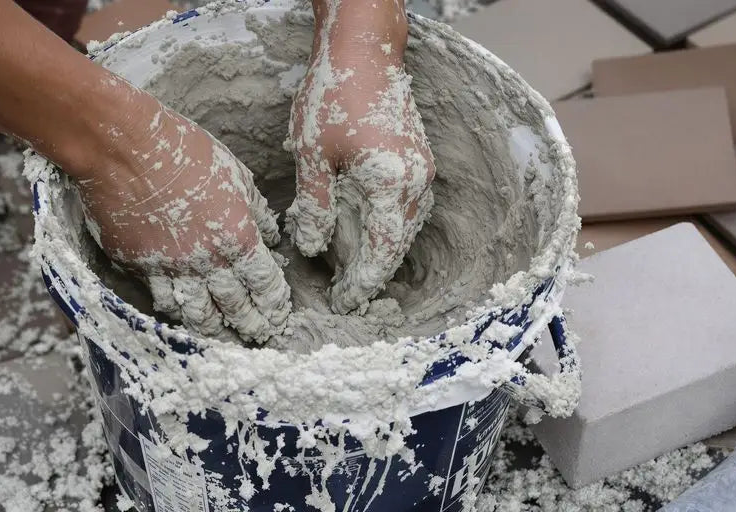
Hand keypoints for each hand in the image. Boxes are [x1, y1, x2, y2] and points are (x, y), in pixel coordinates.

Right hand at [76, 90, 290, 342]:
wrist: (123, 148)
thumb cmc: (183, 151)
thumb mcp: (234, 173)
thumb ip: (255, 208)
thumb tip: (270, 233)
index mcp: (236, 238)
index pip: (262, 283)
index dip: (273, 303)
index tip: (278, 314)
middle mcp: (205, 262)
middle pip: (232, 307)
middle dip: (249, 325)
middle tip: (257, 335)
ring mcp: (168, 268)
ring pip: (194, 313)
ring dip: (211, 328)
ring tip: (220, 336)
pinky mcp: (136, 266)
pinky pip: (157, 297)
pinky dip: (171, 309)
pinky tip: (179, 314)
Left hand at [286, 0, 434, 313]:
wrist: (365, 50)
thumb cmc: (335, 94)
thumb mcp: (313, 154)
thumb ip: (316, 206)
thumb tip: (313, 247)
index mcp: (391, 184)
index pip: (381, 251)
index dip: (362, 282)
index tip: (343, 304)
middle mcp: (416, 182)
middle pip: (399, 245)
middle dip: (374, 274)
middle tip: (347, 296)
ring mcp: (422, 170)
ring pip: (406, 228)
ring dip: (384, 253)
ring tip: (356, 273)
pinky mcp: (419, 160)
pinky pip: (409, 208)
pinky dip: (390, 229)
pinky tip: (370, 234)